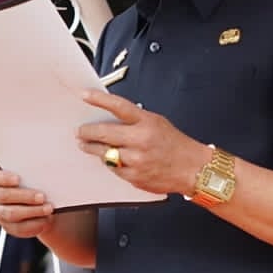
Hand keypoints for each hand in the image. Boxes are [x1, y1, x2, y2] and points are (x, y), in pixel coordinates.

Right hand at [0, 166, 57, 238]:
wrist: (44, 204)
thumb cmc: (38, 184)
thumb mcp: (35, 175)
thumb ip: (34, 172)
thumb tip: (46, 173)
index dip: (2, 178)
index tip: (18, 179)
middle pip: (2, 195)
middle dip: (24, 196)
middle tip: (42, 196)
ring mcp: (0, 212)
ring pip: (11, 213)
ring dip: (32, 211)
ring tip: (48, 208)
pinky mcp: (10, 227)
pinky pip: (19, 228)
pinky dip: (34, 224)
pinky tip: (46, 219)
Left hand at [76, 90, 205, 196]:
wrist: (192, 168)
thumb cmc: (175, 144)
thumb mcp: (157, 122)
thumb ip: (135, 120)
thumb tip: (109, 117)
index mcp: (147, 122)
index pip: (118, 106)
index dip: (99, 99)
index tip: (84, 95)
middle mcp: (141, 140)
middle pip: (104, 133)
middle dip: (87, 132)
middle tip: (80, 131)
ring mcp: (137, 160)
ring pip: (104, 154)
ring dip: (92, 148)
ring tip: (86, 145)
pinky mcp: (134, 177)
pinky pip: (113, 169)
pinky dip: (110, 163)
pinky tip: (110, 159)